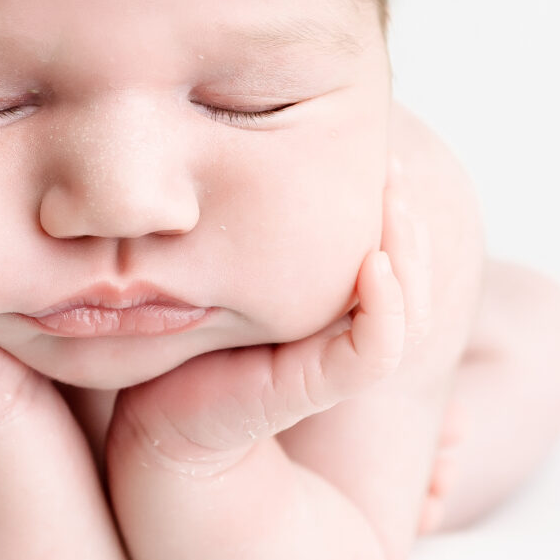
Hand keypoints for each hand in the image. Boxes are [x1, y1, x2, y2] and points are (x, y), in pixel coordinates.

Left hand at [112, 158, 430, 473]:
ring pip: (405, 312)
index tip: (381, 153)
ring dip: (409, 254)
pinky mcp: (311, 390)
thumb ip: (241, 228)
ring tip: (397, 199)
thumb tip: (248, 144)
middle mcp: (339, 335)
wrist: (149, 415)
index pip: (390, 257)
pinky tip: (376, 265)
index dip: (395, 209)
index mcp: (328, 309)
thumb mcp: (217, 267)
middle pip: (409, 279)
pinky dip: (386, 311)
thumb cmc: (178, 337)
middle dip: (408, 220)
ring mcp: (331, 364)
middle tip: (396, 162)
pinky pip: (373, 353)